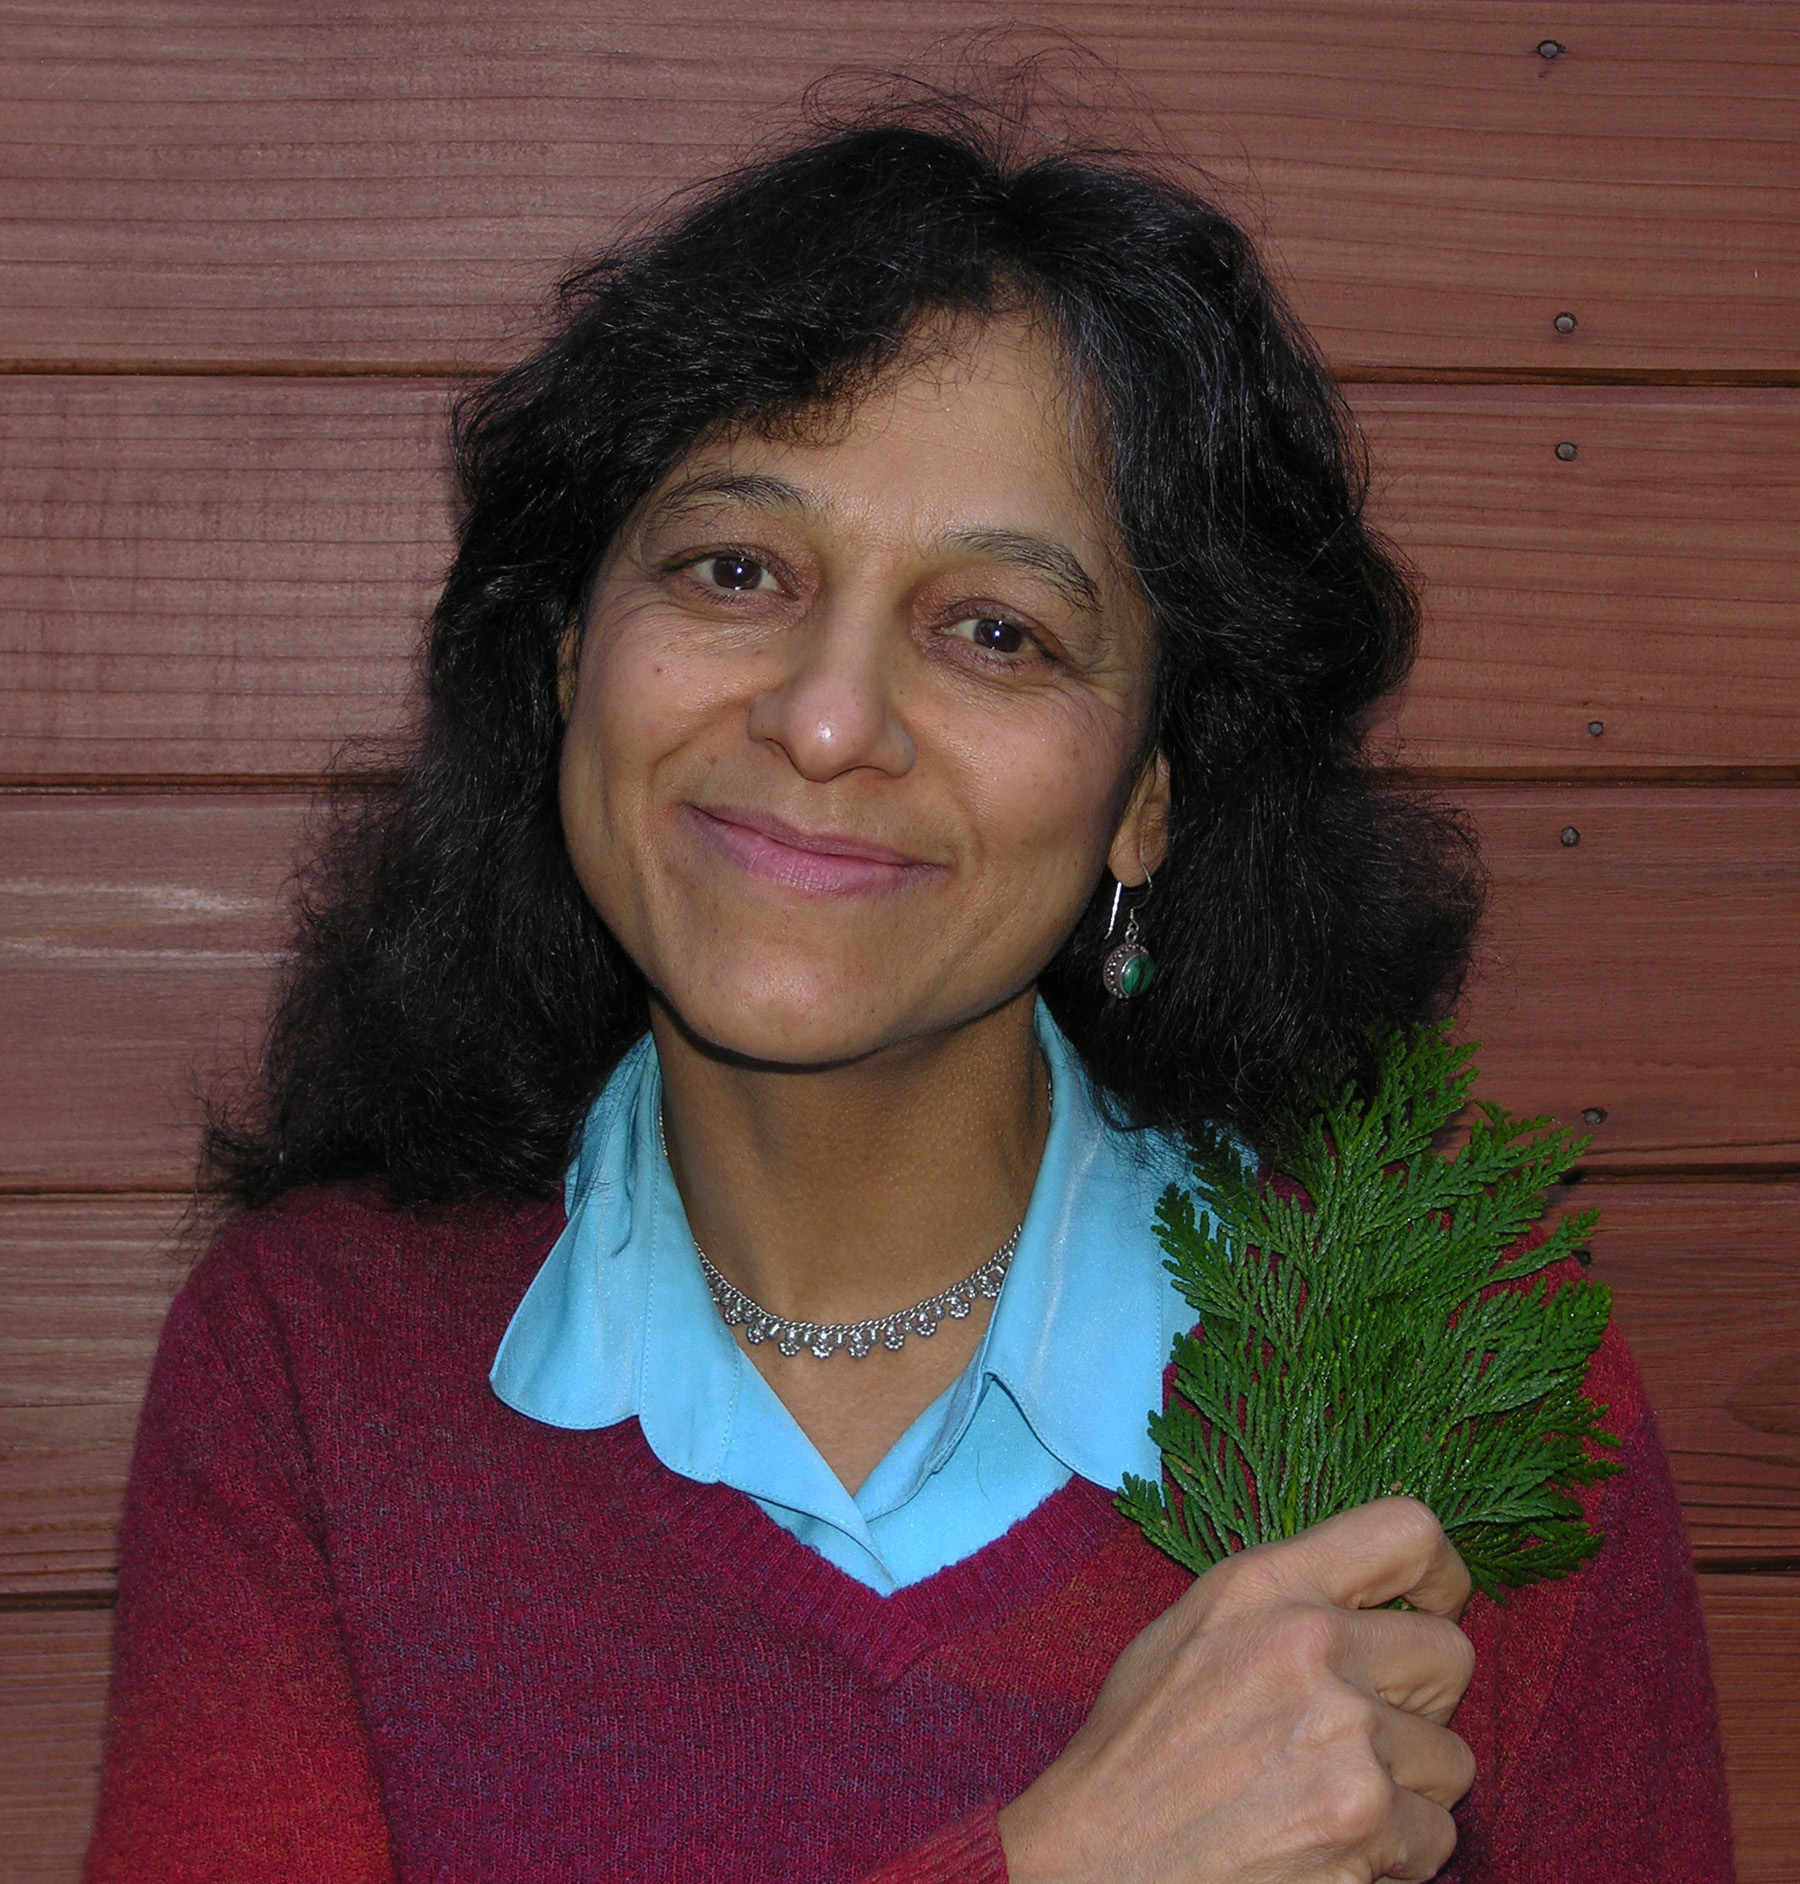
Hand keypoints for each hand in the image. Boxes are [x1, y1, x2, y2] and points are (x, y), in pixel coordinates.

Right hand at [995, 1498, 1475, 1883]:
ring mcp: (1346, 1739)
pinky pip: (1436, 1836)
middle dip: (1421, 1700)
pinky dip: (1397, 1853)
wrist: (1097, 1860)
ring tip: (1330, 1796)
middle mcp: (1312, 1647)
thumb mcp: (1189, 1628)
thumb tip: (1374, 1598)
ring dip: (1407, 1786)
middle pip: (1451, 1653)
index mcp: (1266, 1585)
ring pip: (1451, 1758)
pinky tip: (1329, 1846)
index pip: (1407, 1533)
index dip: (1444, 1572)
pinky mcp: (1365, 1826)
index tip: (1437, 1603)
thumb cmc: (1137, 1747)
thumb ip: (1283, 1601)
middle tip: (1364, 1730)